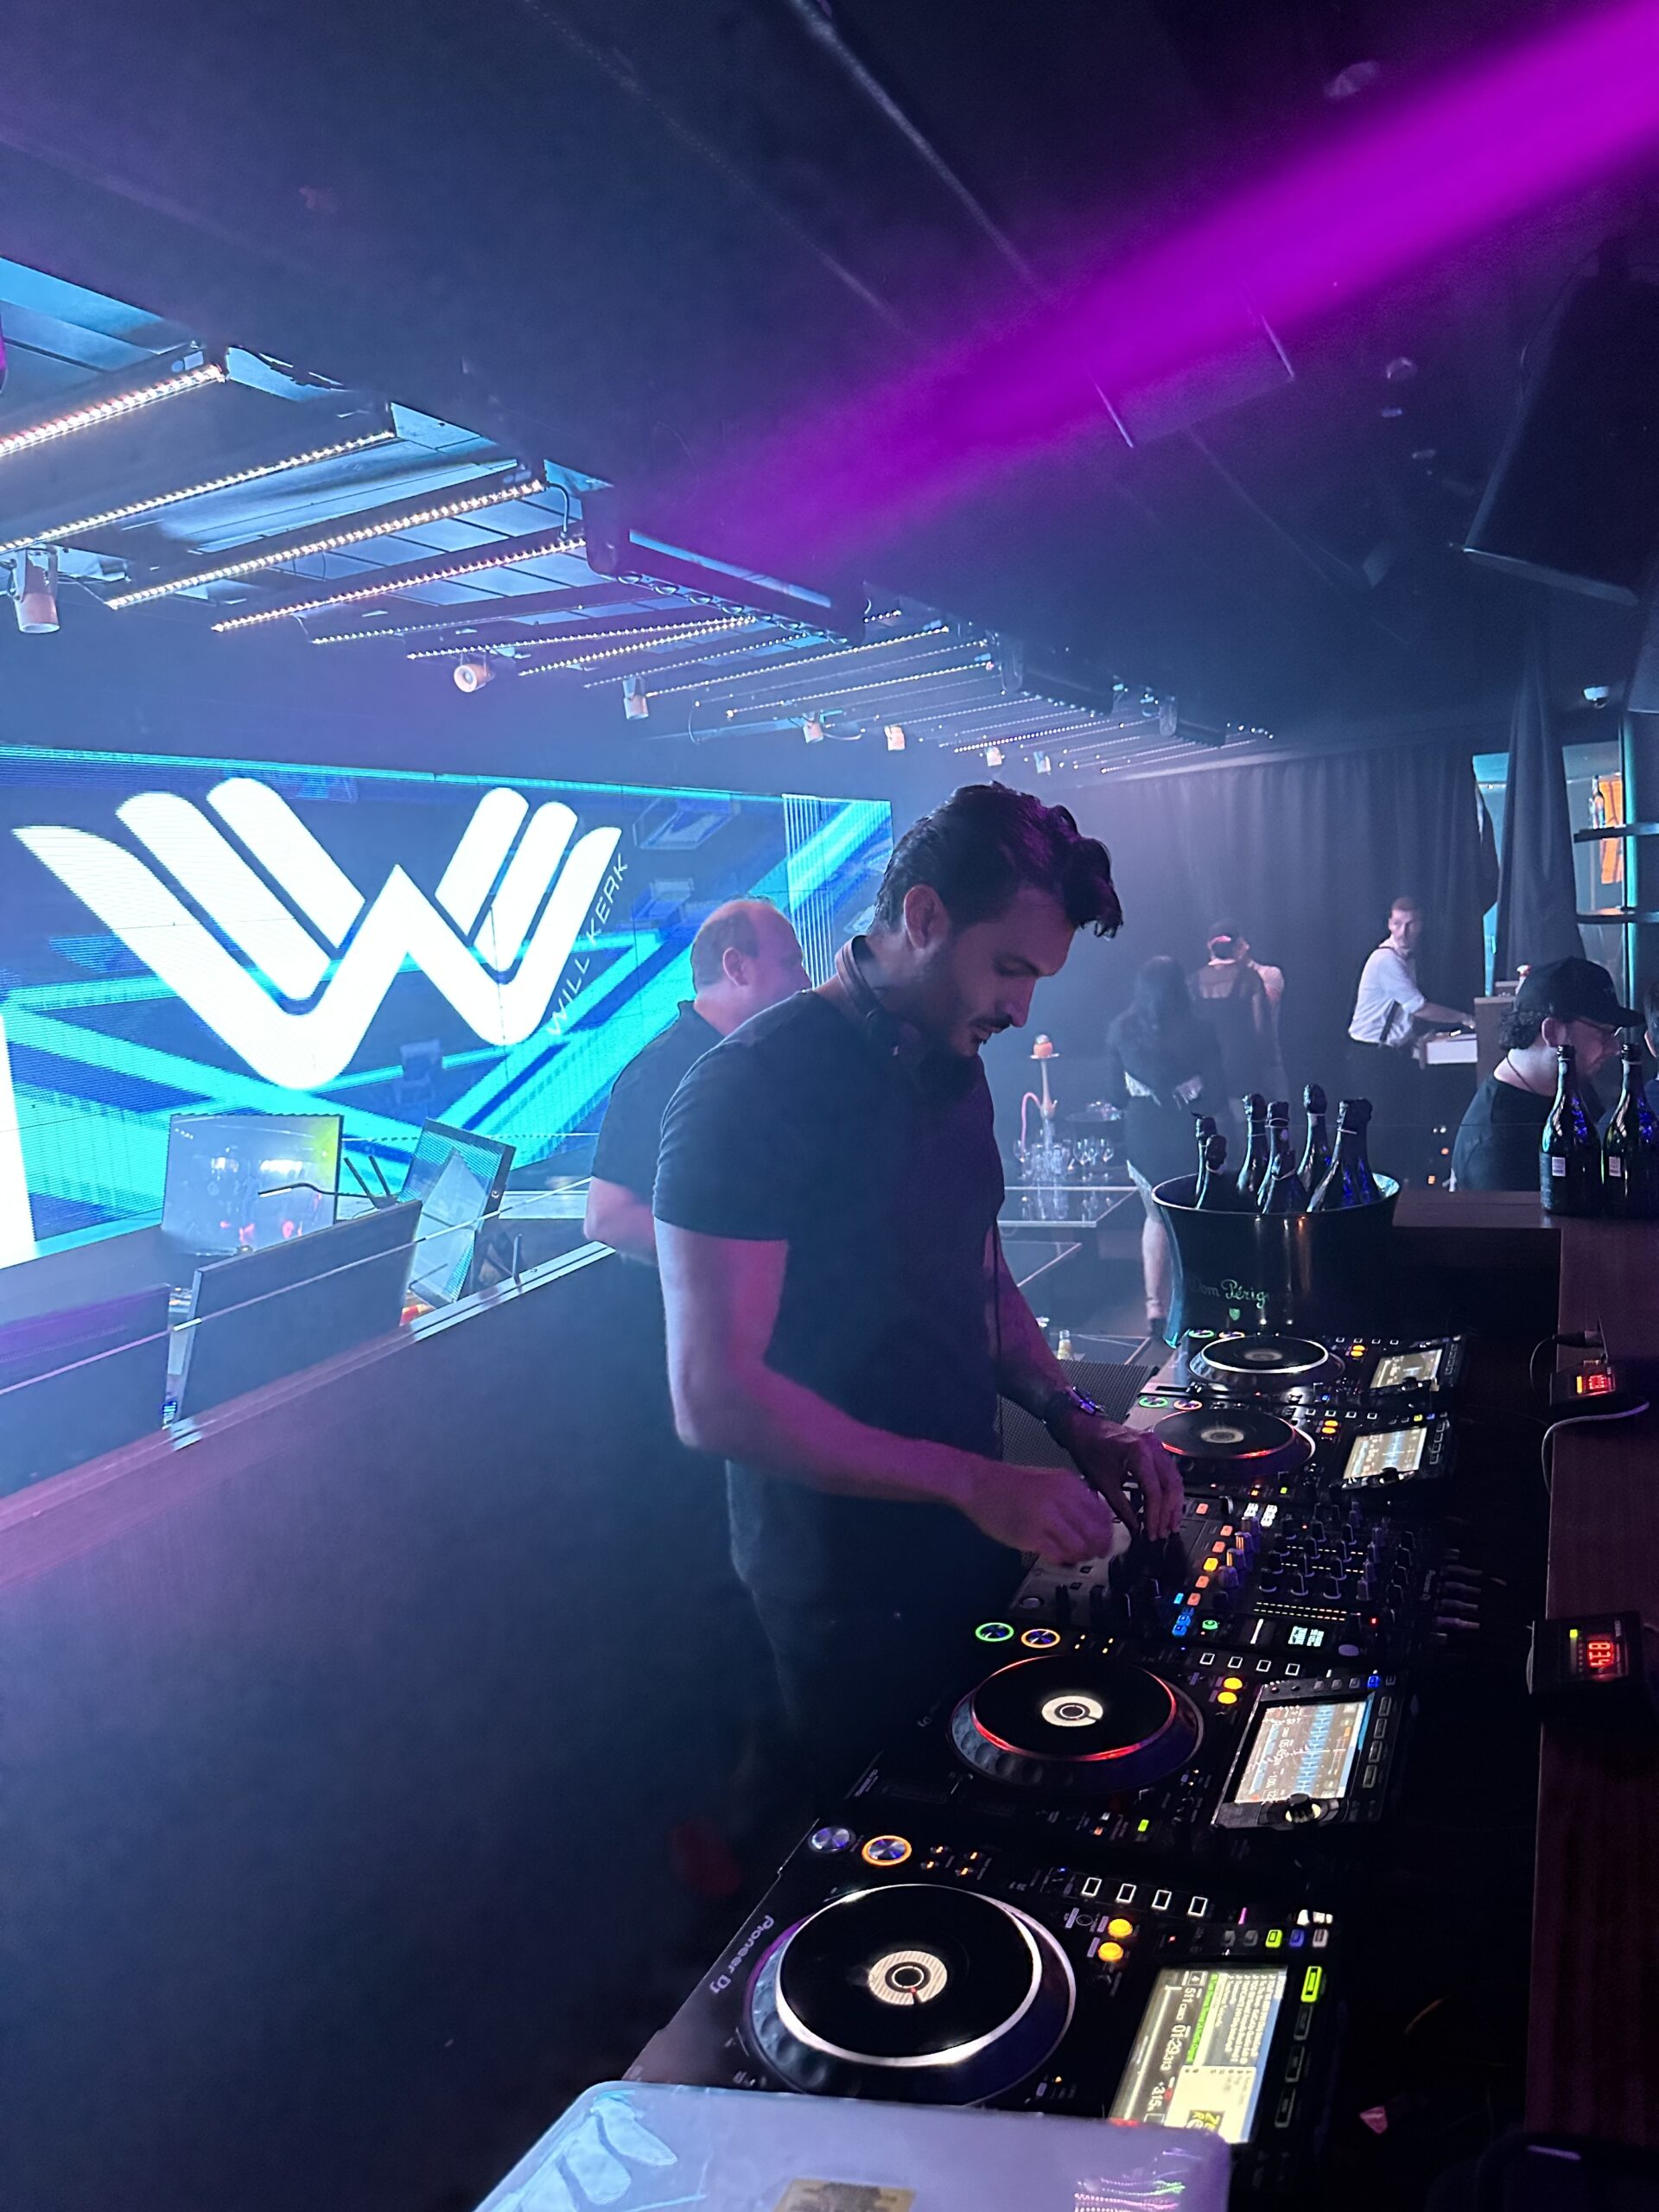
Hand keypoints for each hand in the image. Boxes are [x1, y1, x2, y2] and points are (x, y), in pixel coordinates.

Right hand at [964, 1461, 1123, 1563]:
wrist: (979, 1484)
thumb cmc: (1012, 1484)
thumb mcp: (1051, 1480)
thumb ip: (1074, 1498)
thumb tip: (1095, 1521)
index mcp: (1069, 1485)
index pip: (1103, 1515)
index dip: (1107, 1532)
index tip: (1105, 1540)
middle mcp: (1062, 1500)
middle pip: (1095, 1534)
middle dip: (1098, 1548)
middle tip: (1094, 1554)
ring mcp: (1047, 1519)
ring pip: (1079, 1547)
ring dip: (1080, 1556)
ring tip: (1073, 1555)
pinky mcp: (1031, 1536)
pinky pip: (1057, 1555)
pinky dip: (1061, 1559)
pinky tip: (1055, 1554)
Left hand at [1058, 1414, 1184, 1539]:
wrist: (1085, 1429)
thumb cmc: (1090, 1449)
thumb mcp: (1104, 1483)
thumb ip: (1123, 1507)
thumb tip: (1136, 1527)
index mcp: (1138, 1453)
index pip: (1154, 1491)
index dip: (1155, 1516)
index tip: (1152, 1532)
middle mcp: (1152, 1446)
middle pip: (1171, 1485)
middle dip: (1169, 1512)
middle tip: (1165, 1532)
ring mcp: (1157, 1445)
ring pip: (1175, 1479)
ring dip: (1174, 1503)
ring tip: (1170, 1524)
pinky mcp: (1156, 1448)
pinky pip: (1170, 1472)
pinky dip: (1170, 1491)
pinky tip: (1167, 1506)